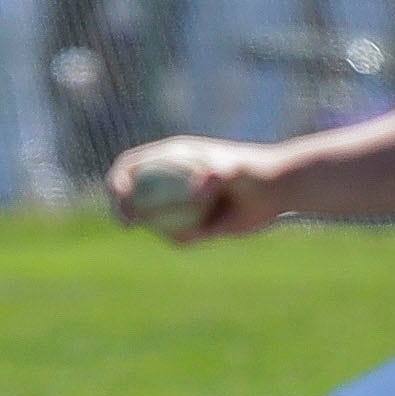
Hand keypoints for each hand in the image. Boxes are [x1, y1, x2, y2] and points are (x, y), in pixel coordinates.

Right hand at [106, 135, 287, 242]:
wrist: (276, 191)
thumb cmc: (256, 173)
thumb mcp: (236, 170)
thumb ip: (217, 176)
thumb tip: (199, 191)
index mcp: (170, 158)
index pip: (130, 167)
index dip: (118, 179)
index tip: (120, 193)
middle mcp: (170, 182)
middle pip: (133, 197)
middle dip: (123, 209)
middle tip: (128, 221)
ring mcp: (179, 204)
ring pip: (154, 222)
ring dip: (163, 227)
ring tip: (196, 219)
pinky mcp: (194, 224)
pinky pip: (177, 237)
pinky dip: (185, 237)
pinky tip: (209, 230)